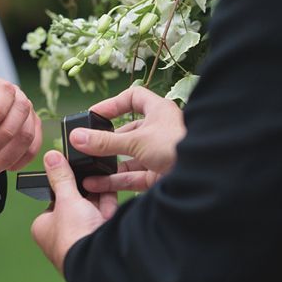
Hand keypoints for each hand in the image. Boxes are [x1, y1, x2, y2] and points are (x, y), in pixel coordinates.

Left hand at [0, 77, 41, 177]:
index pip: (3, 90)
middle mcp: (12, 96)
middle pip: (22, 109)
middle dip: (5, 134)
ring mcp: (25, 114)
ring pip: (28, 133)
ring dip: (10, 154)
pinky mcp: (32, 132)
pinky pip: (33, 148)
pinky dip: (19, 161)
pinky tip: (4, 166)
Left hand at [31, 150, 116, 271]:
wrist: (99, 262)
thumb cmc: (73, 239)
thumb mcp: (66, 199)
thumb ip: (61, 177)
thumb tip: (51, 158)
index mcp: (44, 227)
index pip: (56, 200)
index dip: (68, 187)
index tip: (76, 174)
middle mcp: (61, 236)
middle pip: (77, 204)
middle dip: (89, 194)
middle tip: (94, 178)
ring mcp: (80, 240)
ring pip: (93, 211)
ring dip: (101, 201)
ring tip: (105, 187)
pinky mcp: (98, 242)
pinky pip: (105, 220)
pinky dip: (109, 210)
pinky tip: (113, 203)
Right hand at [71, 86, 185, 193]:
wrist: (204, 176)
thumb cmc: (178, 146)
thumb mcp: (136, 140)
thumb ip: (104, 141)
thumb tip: (77, 137)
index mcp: (159, 111)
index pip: (134, 98)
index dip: (113, 104)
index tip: (94, 114)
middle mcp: (160, 131)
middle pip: (127, 132)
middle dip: (106, 142)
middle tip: (86, 147)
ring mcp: (159, 154)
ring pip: (128, 157)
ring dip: (107, 164)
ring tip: (87, 168)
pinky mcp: (158, 175)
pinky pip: (131, 176)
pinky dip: (113, 180)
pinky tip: (95, 183)